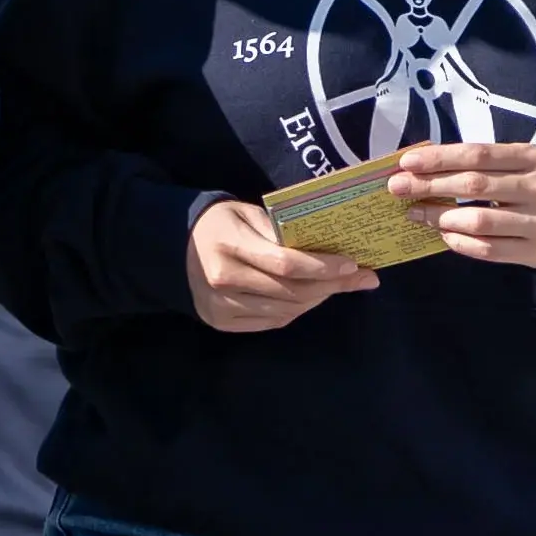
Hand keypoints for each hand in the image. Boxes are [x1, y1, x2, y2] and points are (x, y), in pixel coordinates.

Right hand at [189, 196, 375, 330]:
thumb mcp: (247, 213)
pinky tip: (309, 298)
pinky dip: (295, 311)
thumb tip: (329, 248)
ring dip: (317, 300)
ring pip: (284, 311)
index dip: (324, 267)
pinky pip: (270, 322)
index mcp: (231, 245)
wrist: (174, 247)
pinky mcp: (222, 321)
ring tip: (336, 286)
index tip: (354, 264)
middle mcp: (225, 280)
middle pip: (291, 291)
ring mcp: (221, 305)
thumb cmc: (220, 223)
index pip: (287, 264)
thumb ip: (282, 231)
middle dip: (332, 285)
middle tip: (361, 278)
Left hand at [394, 142, 535, 268]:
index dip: (440, 158)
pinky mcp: (533, 252)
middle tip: (397, 188)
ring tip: (415, 213)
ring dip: (440, 217)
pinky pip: (489, 250)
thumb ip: (482, 163)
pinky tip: (442, 235)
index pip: (478, 155)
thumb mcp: (519, 163)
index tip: (407, 163)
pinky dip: (460, 242)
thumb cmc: (534, 184)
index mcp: (532, 158)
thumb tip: (424, 165)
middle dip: (430, 186)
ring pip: (480, 221)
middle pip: (475, 185)